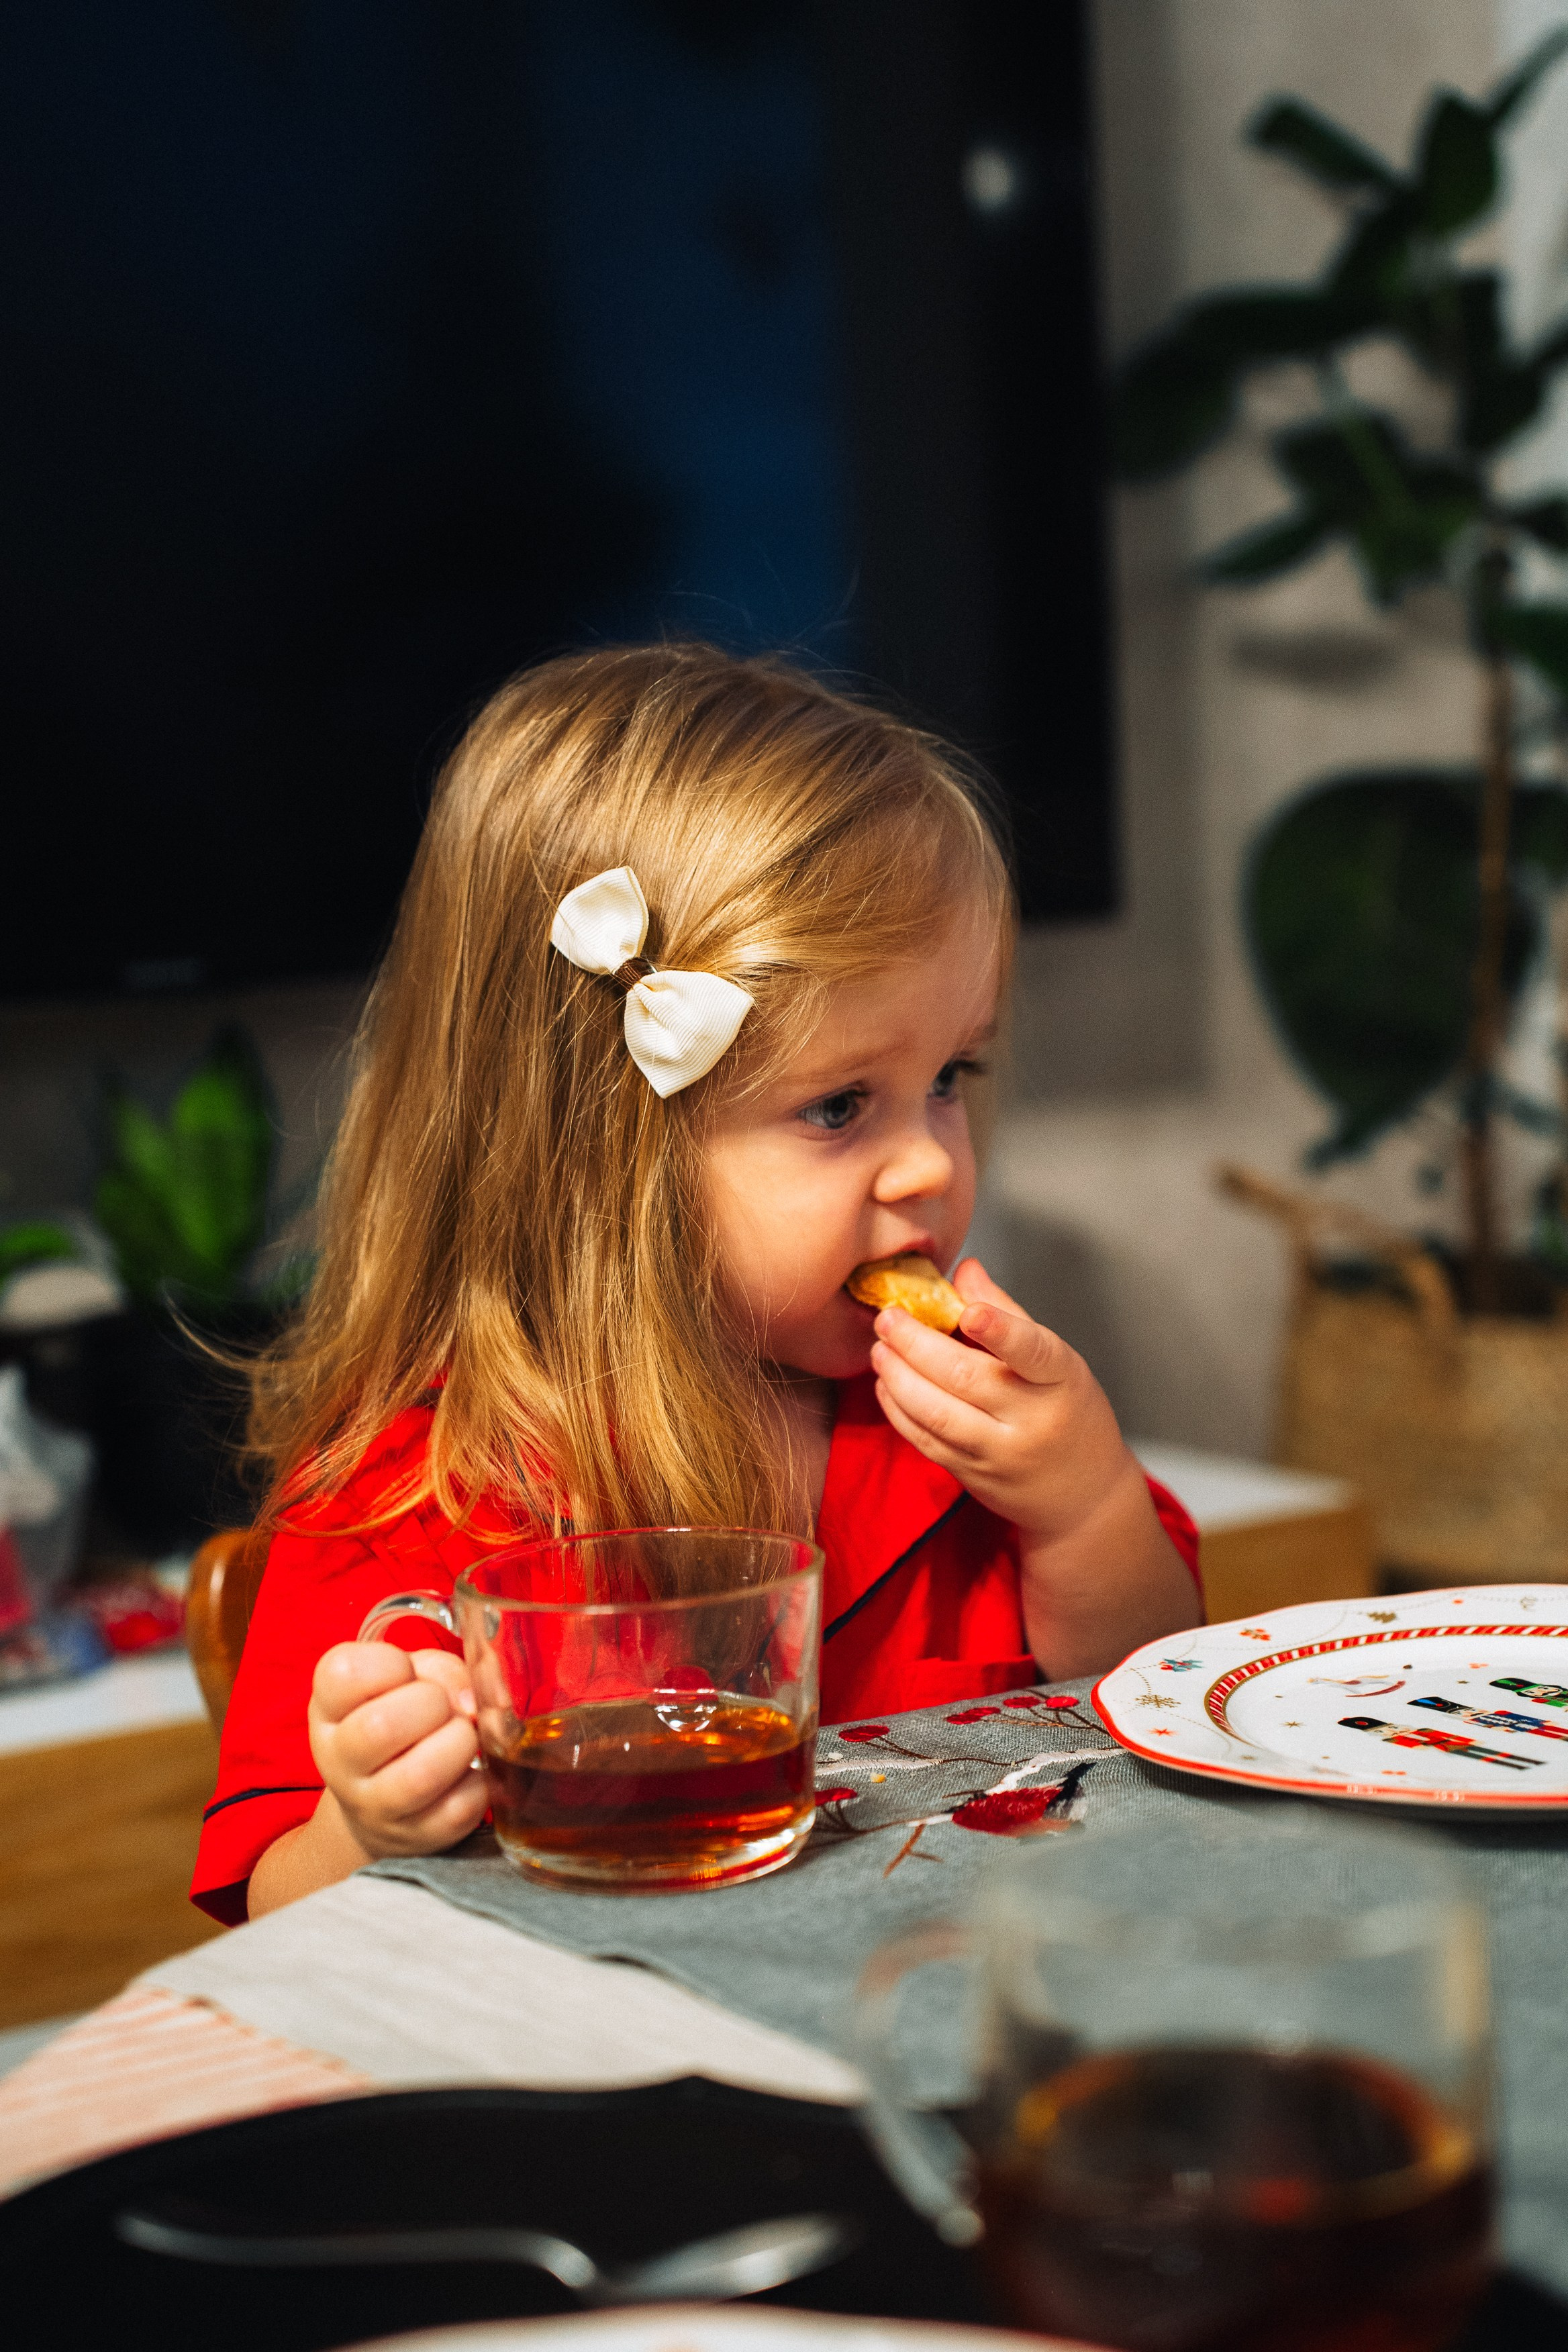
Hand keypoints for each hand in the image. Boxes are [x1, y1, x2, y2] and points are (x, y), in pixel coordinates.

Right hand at [307, 1640, 488, 1862]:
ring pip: (421, 1775)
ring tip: (462, 1738)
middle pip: (381, 1726)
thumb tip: (472, 1702)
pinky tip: (468, 1774)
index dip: (392, 1664)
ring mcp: (373, 1806)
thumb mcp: (411, 1678)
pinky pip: (458, 1808)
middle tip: (444, 1709)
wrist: (386, 1805)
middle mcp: (339, 1760)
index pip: (344, 1673)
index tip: (406, 1675)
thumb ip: (442, 1670)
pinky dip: (478, 1784)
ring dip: (460, 1744)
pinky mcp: (415, 1836)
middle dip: (435, 1704)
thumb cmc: (404, 1720)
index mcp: (329, 1707)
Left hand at [868, 1258, 1134, 1541]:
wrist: (1084, 1497)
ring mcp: (1000, 1452)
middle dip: (917, 1345)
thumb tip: (965, 1269)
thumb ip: (1008, 1314)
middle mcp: (1032, 1419)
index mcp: (1060, 1379)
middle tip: (887, 1318)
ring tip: (879, 1349)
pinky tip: (886, 1384)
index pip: (1033, 1351)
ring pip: (938, 1414)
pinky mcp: (973, 1475)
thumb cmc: (1069, 1414)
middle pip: (966, 1379)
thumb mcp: (1056, 1361)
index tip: (969, 1312)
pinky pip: (927, 1441)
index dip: (1001, 1331)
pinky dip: (899, 1410)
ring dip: (899, 1378)